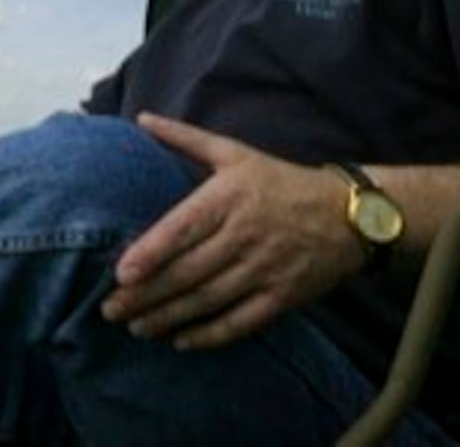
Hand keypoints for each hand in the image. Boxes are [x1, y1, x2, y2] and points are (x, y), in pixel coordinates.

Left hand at [99, 112, 364, 350]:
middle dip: (147, 295)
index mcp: (228, 198)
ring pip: (209, 300)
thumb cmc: (280, 181)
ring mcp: (265, 269)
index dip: (152, 252)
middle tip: (110, 310)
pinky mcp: (283, 296)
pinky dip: (210, 335)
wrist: (349, 215)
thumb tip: (142, 117)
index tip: (121, 273)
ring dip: (169, 317)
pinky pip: (242, 322)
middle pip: (188, 271)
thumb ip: (185, 138)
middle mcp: (245, 235)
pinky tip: (180, 341)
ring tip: (136, 327)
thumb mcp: (234, 152)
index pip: (183, 229)